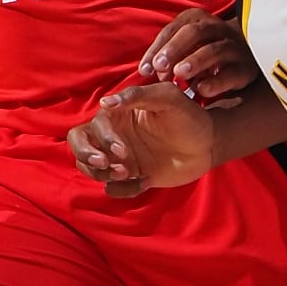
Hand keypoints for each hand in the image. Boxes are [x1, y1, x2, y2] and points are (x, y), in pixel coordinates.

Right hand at [69, 84, 215, 197]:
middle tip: (108, 166)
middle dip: (87, 157)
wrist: (209, 145)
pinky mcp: (130, 176)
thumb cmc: (190, 116)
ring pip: (89, 168)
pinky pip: (113, 188)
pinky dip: (124, 189)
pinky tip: (146, 181)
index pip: (91, 127)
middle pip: (77, 145)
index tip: (121, 151)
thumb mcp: (169, 98)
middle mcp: (113, 134)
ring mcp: (119, 157)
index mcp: (117, 114)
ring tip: (129, 174)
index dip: (101, 141)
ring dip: (103, 175)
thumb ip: (138, 96)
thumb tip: (105, 103)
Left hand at [138, 8, 260, 105]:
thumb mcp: (187, 45)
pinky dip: (216, 81)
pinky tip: (201, 90)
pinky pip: (232, 73)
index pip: (173, 29)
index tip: (144, 70)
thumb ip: (167, 56)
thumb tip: (146, 72)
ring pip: (215, 50)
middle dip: (175, 49)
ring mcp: (234, 47)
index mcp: (198, 19)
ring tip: (179, 75)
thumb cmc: (205, 51)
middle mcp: (217, 28)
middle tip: (159, 67)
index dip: (157, 48)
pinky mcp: (246, 67)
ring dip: (195, 61)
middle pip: (194, 33)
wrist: (247, 55)